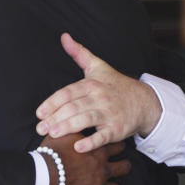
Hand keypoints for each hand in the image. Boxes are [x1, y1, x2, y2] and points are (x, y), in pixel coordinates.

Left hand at [36, 33, 161, 152]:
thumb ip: (79, 53)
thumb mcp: (98, 66)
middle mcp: (100, 97)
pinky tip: (79, 147)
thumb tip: (64, 37)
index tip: (39, 113)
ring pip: (86, 119)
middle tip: (40, 129)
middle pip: (74, 107)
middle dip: (55, 118)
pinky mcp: (117, 129)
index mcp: (92, 84)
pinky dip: (91, 142)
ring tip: (53, 134)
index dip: (52, 102)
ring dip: (68, 127)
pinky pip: (103, 136)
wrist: (144, 101)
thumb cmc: (115, 85)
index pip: (68, 93)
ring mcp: (109, 114)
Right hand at [41, 133, 131, 184]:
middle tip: (127, 167)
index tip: (122, 146)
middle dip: (125, 167)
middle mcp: (103, 169)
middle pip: (122, 168)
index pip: (116, 146)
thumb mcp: (64, 133)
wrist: (45, 174)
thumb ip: (74, 127)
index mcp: (98, 152)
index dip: (120, 146)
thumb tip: (73, 118)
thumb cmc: (52, 152)